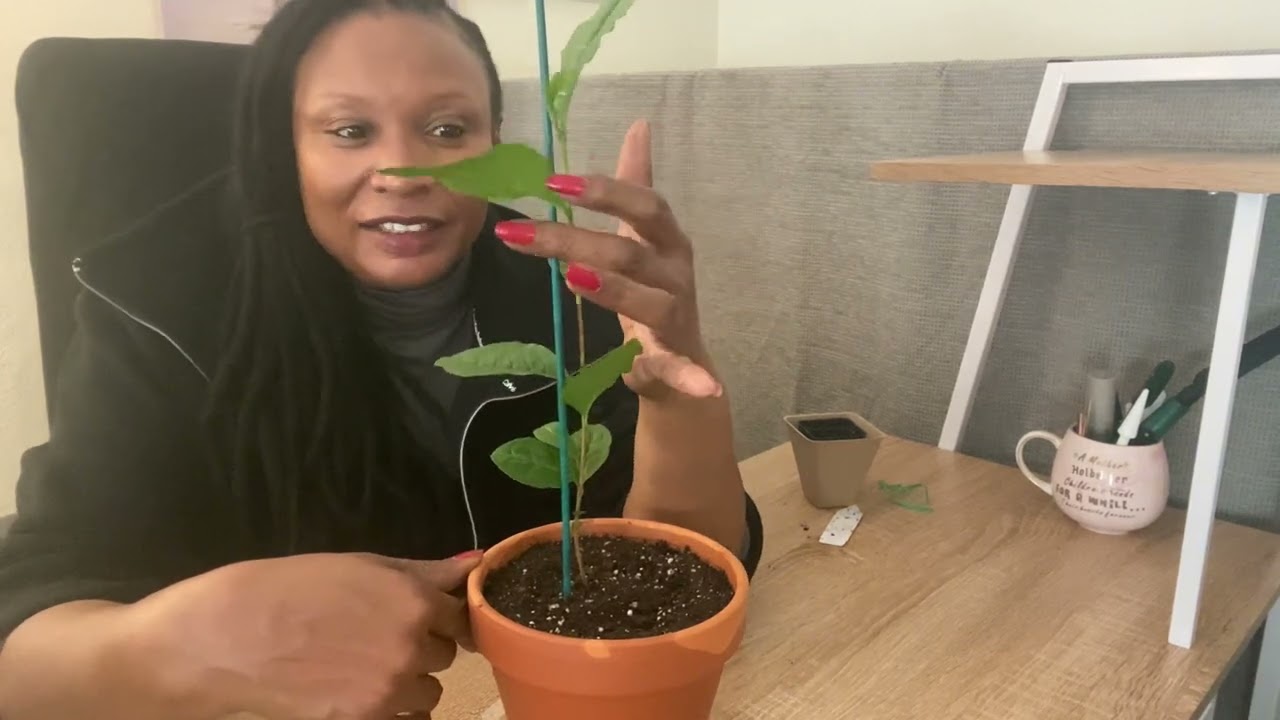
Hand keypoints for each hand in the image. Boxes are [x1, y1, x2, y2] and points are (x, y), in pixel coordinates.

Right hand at [125, 550, 481, 719]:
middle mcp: (410, 648)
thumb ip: (423, 572)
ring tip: (356, 668)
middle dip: (417, 648)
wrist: (222, 637)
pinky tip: (352, 695)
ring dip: (403, 684)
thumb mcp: (359, 566)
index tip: (412, 616)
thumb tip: (473, 565)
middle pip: (442, 656)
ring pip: (426, 694)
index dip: (435, 615)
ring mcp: (388, 692)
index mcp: (414, 601)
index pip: (457, 615)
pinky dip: (388, 711)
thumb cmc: (286, 589)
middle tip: (371, 638)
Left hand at [493, 119, 721, 400]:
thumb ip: (635, 181)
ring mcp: (677, 314)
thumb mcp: (641, 233)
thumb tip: (639, 124)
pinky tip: (668, 379)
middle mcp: (675, 272)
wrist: (680, 355)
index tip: (553, 184)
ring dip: (613, 290)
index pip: (642, 205)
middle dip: (574, 241)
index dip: (604, 191)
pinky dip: (689, 376)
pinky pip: (680, 366)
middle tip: (519, 235)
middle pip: (628, 251)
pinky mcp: (675, 357)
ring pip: (648, 301)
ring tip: (571, 277)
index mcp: (668, 239)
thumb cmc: (653, 285)